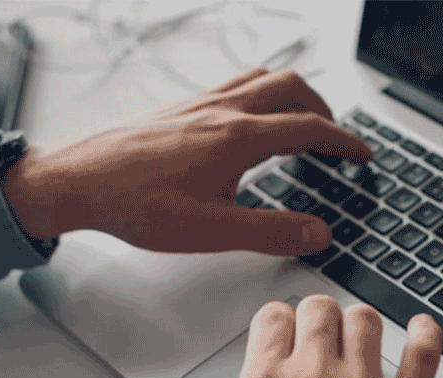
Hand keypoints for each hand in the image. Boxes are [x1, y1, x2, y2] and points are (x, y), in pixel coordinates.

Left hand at [0, 67, 371, 254]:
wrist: (79, 180)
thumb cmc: (137, 203)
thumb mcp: (213, 230)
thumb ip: (272, 232)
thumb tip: (318, 233)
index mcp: (237, 137)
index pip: (309, 128)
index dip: (344, 142)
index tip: (363, 155)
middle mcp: (222, 110)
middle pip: (291, 88)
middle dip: (324, 109)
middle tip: (337, 138)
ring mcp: (201, 103)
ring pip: (263, 78)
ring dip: (294, 94)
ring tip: (305, 121)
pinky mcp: (183, 108)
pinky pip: (235, 84)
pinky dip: (261, 94)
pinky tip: (252, 120)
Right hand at [164, 296, 442, 377]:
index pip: (272, 320)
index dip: (278, 322)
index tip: (284, 332)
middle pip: (319, 311)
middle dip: (318, 317)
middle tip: (322, 334)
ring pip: (366, 321)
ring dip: (361, 325)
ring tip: (361, 338)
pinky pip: (423, 352)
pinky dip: (424, 334)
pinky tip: (419, 331)